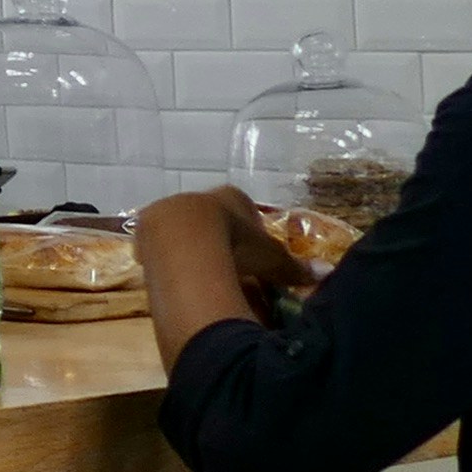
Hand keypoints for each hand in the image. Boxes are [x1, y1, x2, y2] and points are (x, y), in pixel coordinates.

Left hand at [136, 185, 303, 311]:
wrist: (183, 239)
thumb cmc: (235, 242)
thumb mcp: (270, 257)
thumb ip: (294, 266)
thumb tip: (325, 273)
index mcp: (231, 197)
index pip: (245, 209)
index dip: (251, 230)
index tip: (254, 251)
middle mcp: (200, 197)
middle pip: (213, 219)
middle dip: (220, 239)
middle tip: (228, 264)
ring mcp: (170, 210)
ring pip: (184, 229)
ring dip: (190, 247)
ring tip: (199, 272)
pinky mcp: (146, 228)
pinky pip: (160, 243)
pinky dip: (168, 256)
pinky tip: (174, 273)